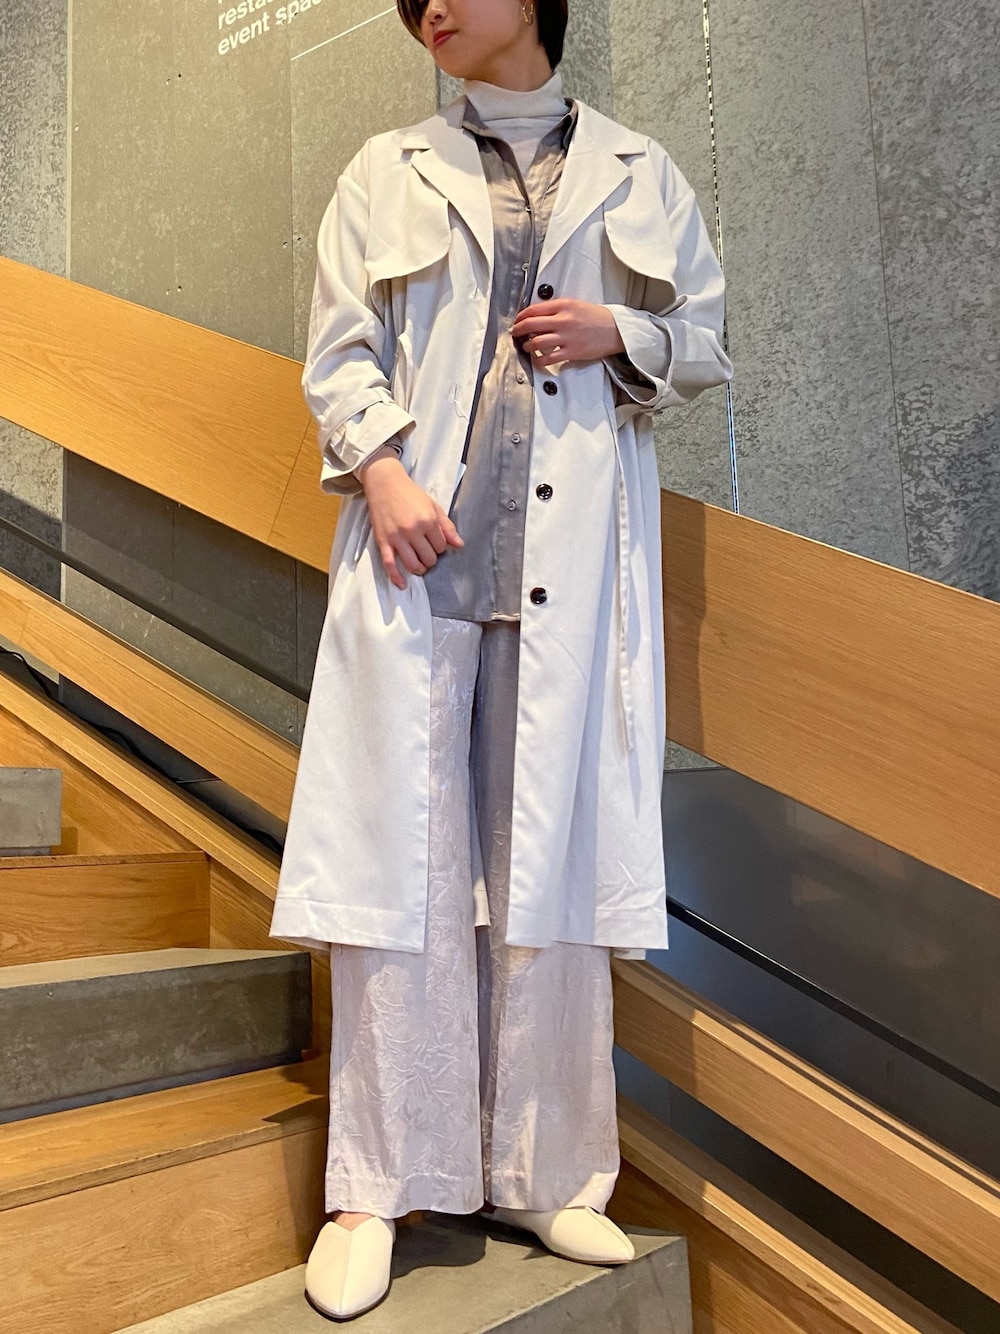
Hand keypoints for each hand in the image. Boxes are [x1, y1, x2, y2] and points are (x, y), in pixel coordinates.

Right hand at [358, 454, 462, 589]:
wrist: (384, 483)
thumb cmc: (410, 494)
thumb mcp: (433, 506)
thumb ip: (447, 527)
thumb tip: (459, 545)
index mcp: (428, 521)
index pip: (441, 547)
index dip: (440, 547)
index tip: (434, 542)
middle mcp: (413, 530)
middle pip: (429, 558)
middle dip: (430, 558)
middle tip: (426, 552)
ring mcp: (397, 537)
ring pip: (413, 565)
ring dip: (419, 569)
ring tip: (420, 565)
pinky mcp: (383, 541)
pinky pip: (390, 564)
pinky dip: (396, 577)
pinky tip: (402, 584)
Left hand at [510, 299, 625, 367]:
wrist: (615, 329)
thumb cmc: (597, 318)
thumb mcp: (575, 305)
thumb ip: (557, 309)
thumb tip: (538, 316)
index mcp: (564, 305)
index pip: (534, 309)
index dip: (521, 316)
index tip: (518, 320)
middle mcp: (563, 320)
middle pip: (531, 324)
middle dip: (518, 329)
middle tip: (515, 333)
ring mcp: (566, 337)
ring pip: (536, 342)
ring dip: (527, 346)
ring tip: (527, 347)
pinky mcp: (571, 352)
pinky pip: (548, 358)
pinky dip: (539, 360)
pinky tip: (537, 359)